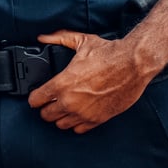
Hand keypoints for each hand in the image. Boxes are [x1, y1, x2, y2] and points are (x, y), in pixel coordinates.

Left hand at [27, 31, 149, 133]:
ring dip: (60, 116)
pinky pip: (79, 129)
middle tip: (50, 101)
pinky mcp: (98, 119)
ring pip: (61, 124)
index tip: (37, 95)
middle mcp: (70, 102)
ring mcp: (84, 113)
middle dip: (46, 108)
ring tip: (63, 107)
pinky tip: (77, 113)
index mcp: (62, 84)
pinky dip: (76, 123)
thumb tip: (43, 38)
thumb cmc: (109, 54)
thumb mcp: (81, 41)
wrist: (133, 65)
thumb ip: (58, 38)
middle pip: (46, 115)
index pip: (36, 100)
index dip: (34, 97)